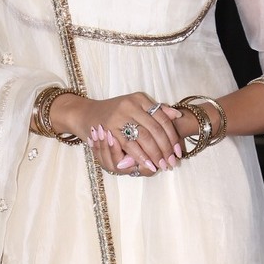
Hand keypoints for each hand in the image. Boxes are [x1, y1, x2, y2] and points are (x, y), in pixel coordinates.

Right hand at [50, 92, 183, 176]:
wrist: (84, 114)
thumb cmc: (112, 113)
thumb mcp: (134, 107)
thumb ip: (155, 110)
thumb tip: (176, 115)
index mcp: (140, 98)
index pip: (162, 118)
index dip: (172, 136)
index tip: (178, 151)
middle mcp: (131, 104)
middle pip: (156, 129)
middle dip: (166, 148)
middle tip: (172, 162)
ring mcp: (120, 115)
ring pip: (145, 137)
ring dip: (156, 154)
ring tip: (162, 165)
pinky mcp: (110, 128)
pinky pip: (130, 145)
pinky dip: (141, 156)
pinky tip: (148, 164)